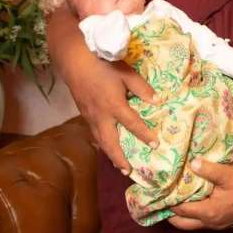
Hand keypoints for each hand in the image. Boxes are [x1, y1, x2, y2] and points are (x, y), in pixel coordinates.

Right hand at [67, 57, 158, 173]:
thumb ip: (142, 89)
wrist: (75, 61)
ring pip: (100, 140)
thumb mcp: (127, 73)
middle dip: (119, 158)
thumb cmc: (103, 65)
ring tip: (118, 165)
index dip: (145, 135)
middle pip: (110, 143)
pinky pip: (94, 133)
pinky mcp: (83, 113)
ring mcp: (90, 116)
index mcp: (114, 105)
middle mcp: (101, 116)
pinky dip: (101, 143)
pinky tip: (106, 145)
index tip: (155, 145)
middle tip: (128, 171)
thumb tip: (157, 101)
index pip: (132, 124)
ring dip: (109, 154)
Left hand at [168, 159, 232, 230]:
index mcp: (207, 211)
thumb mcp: (227, 174)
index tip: (161, 192)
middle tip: (163, 201)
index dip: (169, 202)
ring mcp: (216, 225)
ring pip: (191, 225)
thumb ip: (209, 169)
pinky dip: (192, 216)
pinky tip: (194, 204)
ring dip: (181, 216)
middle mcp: (209, 222)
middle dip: (170, 214)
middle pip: (182, 223)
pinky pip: (201, 223)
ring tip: (175, 202)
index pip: (181, 209)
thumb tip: (192, 163)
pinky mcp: (221, 224)